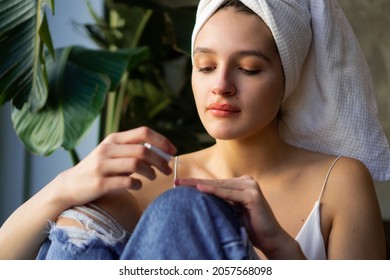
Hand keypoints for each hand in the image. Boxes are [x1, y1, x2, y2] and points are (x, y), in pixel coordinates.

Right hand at [56, 126, 175, 206]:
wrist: (70, 185)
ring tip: (153, 177)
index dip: (161, 141)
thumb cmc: (99, 169)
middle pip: (143, 150)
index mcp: (113, 139)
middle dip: (160, 160)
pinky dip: (138, 184)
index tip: (173, 151)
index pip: (143, 132)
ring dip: (150, 172)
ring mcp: (102, 165)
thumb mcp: (113, 153)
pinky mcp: (100, 182)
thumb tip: (162, 153)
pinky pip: (127, 181)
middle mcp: (107, 149)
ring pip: (136, 164)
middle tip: (167, 170)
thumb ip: (133, 151)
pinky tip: (139, 185)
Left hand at [175, 176, 297, 257]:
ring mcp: (250, 187)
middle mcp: (246, 181)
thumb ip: (221, 203)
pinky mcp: (252, 195)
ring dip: (200, 185)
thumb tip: (199, 198)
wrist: (271, 239)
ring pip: (220, 186)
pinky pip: (228, 193)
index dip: (197, 183)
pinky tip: (200, 188)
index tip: (180, 184)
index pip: (215, 183)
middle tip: (177, 182)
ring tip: (183, 184)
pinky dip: (213, 191)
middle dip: (194, 183)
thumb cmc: (250, 228)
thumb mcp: (232, 212)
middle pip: (215, 183)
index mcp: (241, 184)